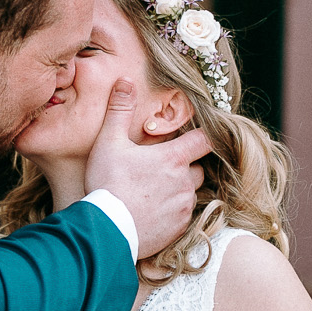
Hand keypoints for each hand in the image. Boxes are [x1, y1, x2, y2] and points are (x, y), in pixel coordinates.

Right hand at [84, 80, 210, 258]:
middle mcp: (185, 182)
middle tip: (160, 168)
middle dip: (185, 166)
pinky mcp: (178, 228)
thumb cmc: (108, 183)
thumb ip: (119, 110)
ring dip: (179, 189)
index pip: (205, 139)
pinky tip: (151, 212)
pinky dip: (172, 212)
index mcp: (174, 158)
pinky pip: (182, 216)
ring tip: (153, 191)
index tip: (197, 136)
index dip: (203, 135)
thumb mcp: (109, 142)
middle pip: (197, 168)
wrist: (106, 229)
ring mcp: (183, 207)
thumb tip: (125, 81)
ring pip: (190, 193)